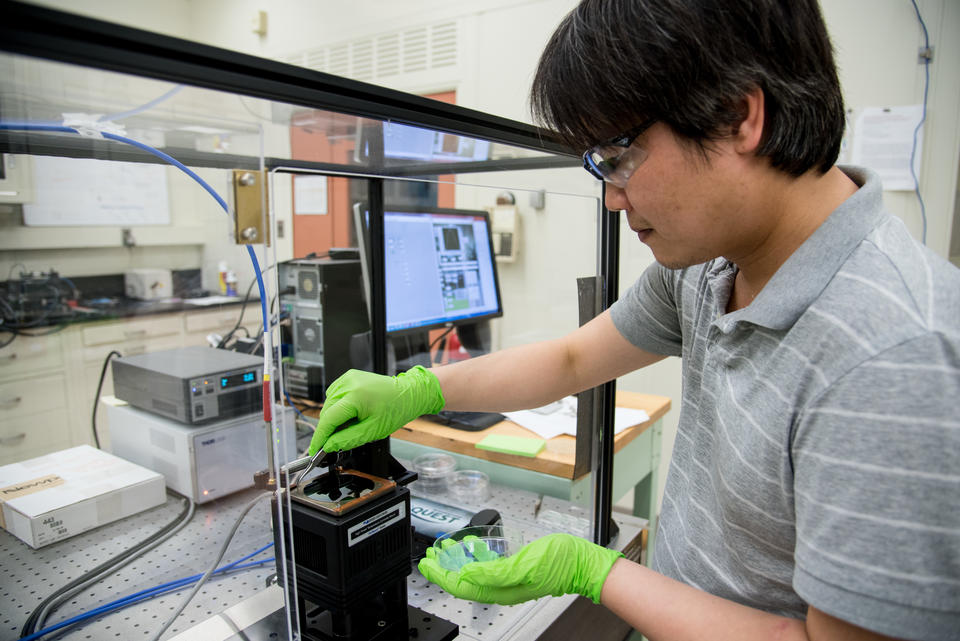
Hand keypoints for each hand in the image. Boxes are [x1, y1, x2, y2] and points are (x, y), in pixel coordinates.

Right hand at [308, 366, 444, 453]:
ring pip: (329, 404)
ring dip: (335, 417)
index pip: (328, 420)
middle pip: (326, 412)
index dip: (319, 437)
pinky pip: (334, 395)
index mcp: (355, 396)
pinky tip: (352, 411)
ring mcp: (348, 378)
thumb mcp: (372, 431)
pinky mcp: (349, 376)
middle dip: (330, 428)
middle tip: (340, 439)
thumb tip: (329, 445)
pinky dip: (338, 406)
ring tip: (354, 421)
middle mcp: (349, 383)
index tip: (314, 450)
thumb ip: (347, 439)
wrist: (408, 393)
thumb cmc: (395, 409)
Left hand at [418, 533, 622, 604]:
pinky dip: (474, 557)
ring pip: (473, 574)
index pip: (461, 586)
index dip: (440, 576)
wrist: (581, 562)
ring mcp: (507, 580)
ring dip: (456, 562)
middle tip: (429, 556)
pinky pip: (487, 567)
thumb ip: (494, 572)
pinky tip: (471, 547)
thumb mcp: (524, 564)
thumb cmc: (559, 563)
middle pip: (463, 582)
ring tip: (445, 548)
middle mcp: (500, 588)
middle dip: (443, 569)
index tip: (426, 564)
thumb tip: (466, 575)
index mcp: (500, 589)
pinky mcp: (513, 570)